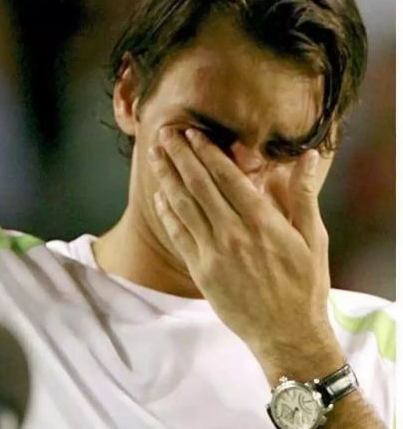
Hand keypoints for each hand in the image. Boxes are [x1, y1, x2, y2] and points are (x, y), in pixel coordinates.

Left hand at [150, 128, 338, 370]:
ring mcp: (214, 253)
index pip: (227, 176)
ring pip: (183, 205)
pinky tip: (159, 193)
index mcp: (263, 222)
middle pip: (199, 184)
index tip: (192, 132)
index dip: (207, 151)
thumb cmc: (304, 285)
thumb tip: (308, 156)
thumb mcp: (313, 239)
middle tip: (165, 133)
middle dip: (180, 155)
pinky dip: (166, 211)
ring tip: (155, 154)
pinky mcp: (201, 271)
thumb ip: (304, 195)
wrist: (289, 336)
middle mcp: (234, 233)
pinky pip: (178, 233)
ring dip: (167, 176)